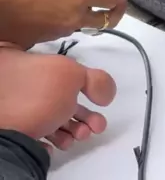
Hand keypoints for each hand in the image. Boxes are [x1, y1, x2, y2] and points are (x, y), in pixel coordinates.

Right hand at [0, 0, 126, 48]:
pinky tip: (71, 7)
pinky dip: (80, 18)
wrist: (2, 16)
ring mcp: (68, 28)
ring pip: (93, 25)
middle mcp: (78, 15)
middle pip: (109, 19)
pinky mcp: (57, 36)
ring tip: (94, 2)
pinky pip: (76, 27)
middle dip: (118, 9)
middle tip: (120, 0)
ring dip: (98, 14)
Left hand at [0, 45, 115, 149]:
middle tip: (96, 127)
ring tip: (76, 138)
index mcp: (47, 68)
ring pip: (53, 121)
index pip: (71, 73)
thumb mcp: (73, 76)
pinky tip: (53, 146)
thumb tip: (106, 93)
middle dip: (85, 116)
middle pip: (65, 100)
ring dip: (71, 132)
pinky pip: (37, 137)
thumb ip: (95, 80)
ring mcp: (23, 111)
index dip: (90, 87)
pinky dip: (49, 142)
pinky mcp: (17, 133)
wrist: (4, 123)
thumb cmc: (38, 94)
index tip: (102, 102)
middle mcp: (34, 86)